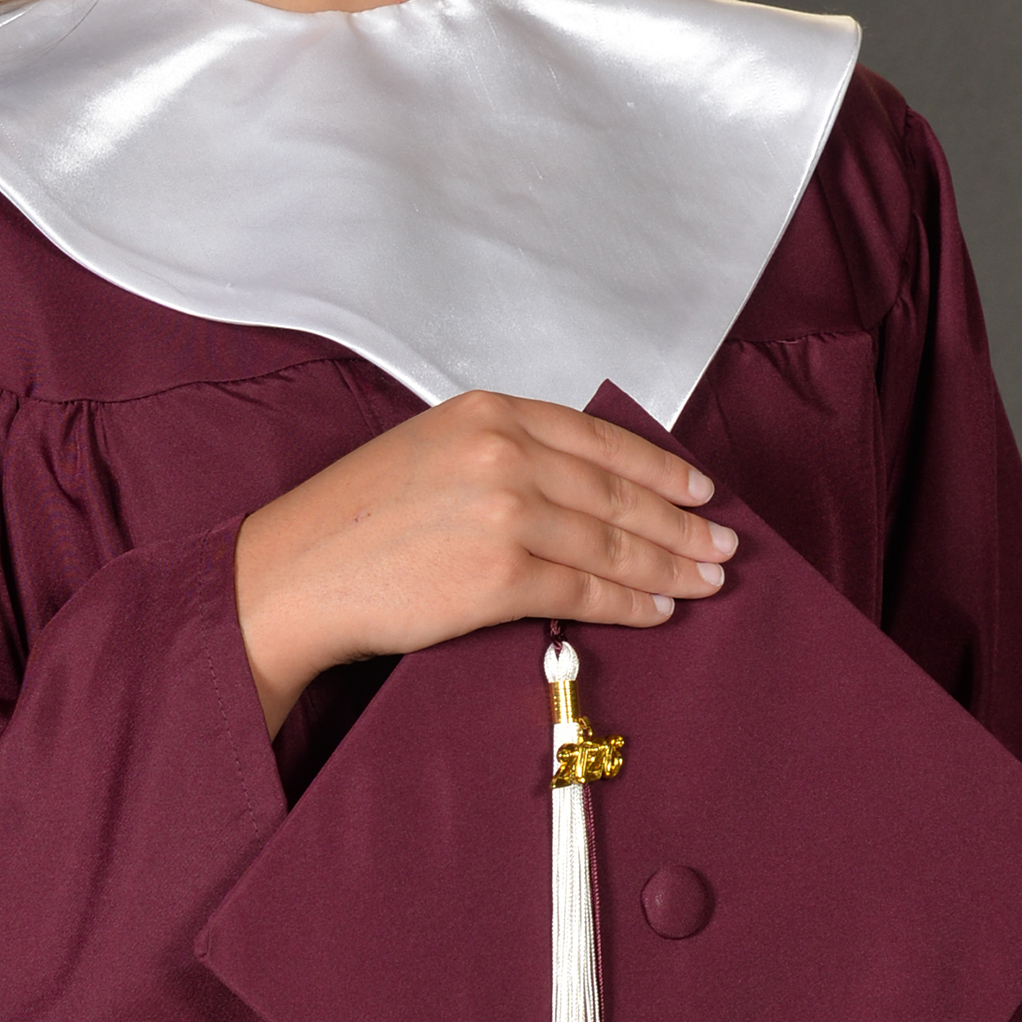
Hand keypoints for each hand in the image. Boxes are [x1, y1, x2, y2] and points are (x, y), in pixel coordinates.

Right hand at [233, 390, 734, 733]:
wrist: (295, 573)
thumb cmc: (353, 520)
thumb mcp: (430, 448)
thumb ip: (501, 451)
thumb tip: (579, 485)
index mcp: (487, 411)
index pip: (599, 438)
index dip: (661, 466)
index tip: (701, 489)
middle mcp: (501, 452)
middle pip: (616, 491)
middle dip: (681, 522)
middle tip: (725, 545)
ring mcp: (504, 512)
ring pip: (611, 542)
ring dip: (669, 565)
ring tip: (707, 580)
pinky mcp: (498, 575)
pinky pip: (585, 590)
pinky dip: (631, 602)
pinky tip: (659, 610)